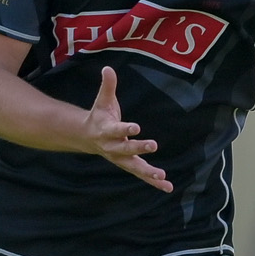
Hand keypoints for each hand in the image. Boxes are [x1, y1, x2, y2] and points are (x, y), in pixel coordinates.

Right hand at [82, 66, 169, 191]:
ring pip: (134, 167)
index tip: (136, 127)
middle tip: (153, 145)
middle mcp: (112, 146)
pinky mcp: (128, 164)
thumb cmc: (99, 116)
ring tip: (162, 177)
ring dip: (148, 172)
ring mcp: (120, 158)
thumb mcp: (102, 100)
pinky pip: (141, 174)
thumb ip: (107, 86)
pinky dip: (153, 182)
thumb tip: (107, 68)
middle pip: (126, 149)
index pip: (116, 129)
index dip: (125, 129)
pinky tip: (167, 186)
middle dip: (138, 148)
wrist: (87, 137)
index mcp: (106, 130)